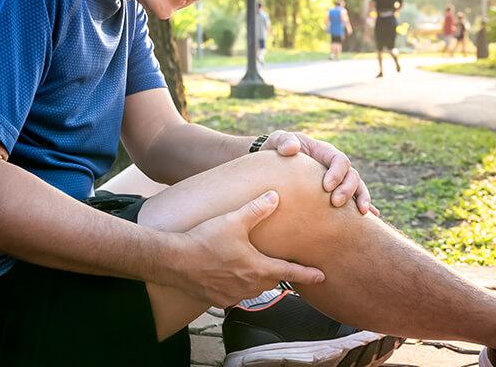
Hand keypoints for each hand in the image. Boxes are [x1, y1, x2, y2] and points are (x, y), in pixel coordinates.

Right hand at [175, 191, 324, 306]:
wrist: (174, 261)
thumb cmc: (204, 240)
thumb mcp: (233, 220)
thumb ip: (257, 209)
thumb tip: (275, 196)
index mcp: (257, 267)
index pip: (290, 273)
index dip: (307, 274)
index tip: (321, 277)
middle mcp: (248, 286)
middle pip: (272, 281)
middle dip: (278, 272)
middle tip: (282, 264)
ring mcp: (233, 296)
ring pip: (254, 289)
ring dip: (257, 279)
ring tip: (254, 266)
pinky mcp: (218, 300)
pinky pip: (236, 295)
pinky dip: (238, 286)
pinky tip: (230, 275)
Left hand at [262, 130, 378, 215]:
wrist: (273, 165)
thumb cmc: (277, 151)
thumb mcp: (277, 141)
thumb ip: (283, 140)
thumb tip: (291, 148)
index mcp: (324, 152)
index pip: (339, 160)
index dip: (337, 173)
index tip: (326, 187)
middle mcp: (335, 167)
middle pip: (352, 175)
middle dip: (348, 190)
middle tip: (336, 203)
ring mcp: (338, 180)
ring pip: (357, 188)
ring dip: (361, 199)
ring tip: (361, 213)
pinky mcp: (334, 193)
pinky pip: (353, 200)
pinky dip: (363, 207)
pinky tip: (372, 218)